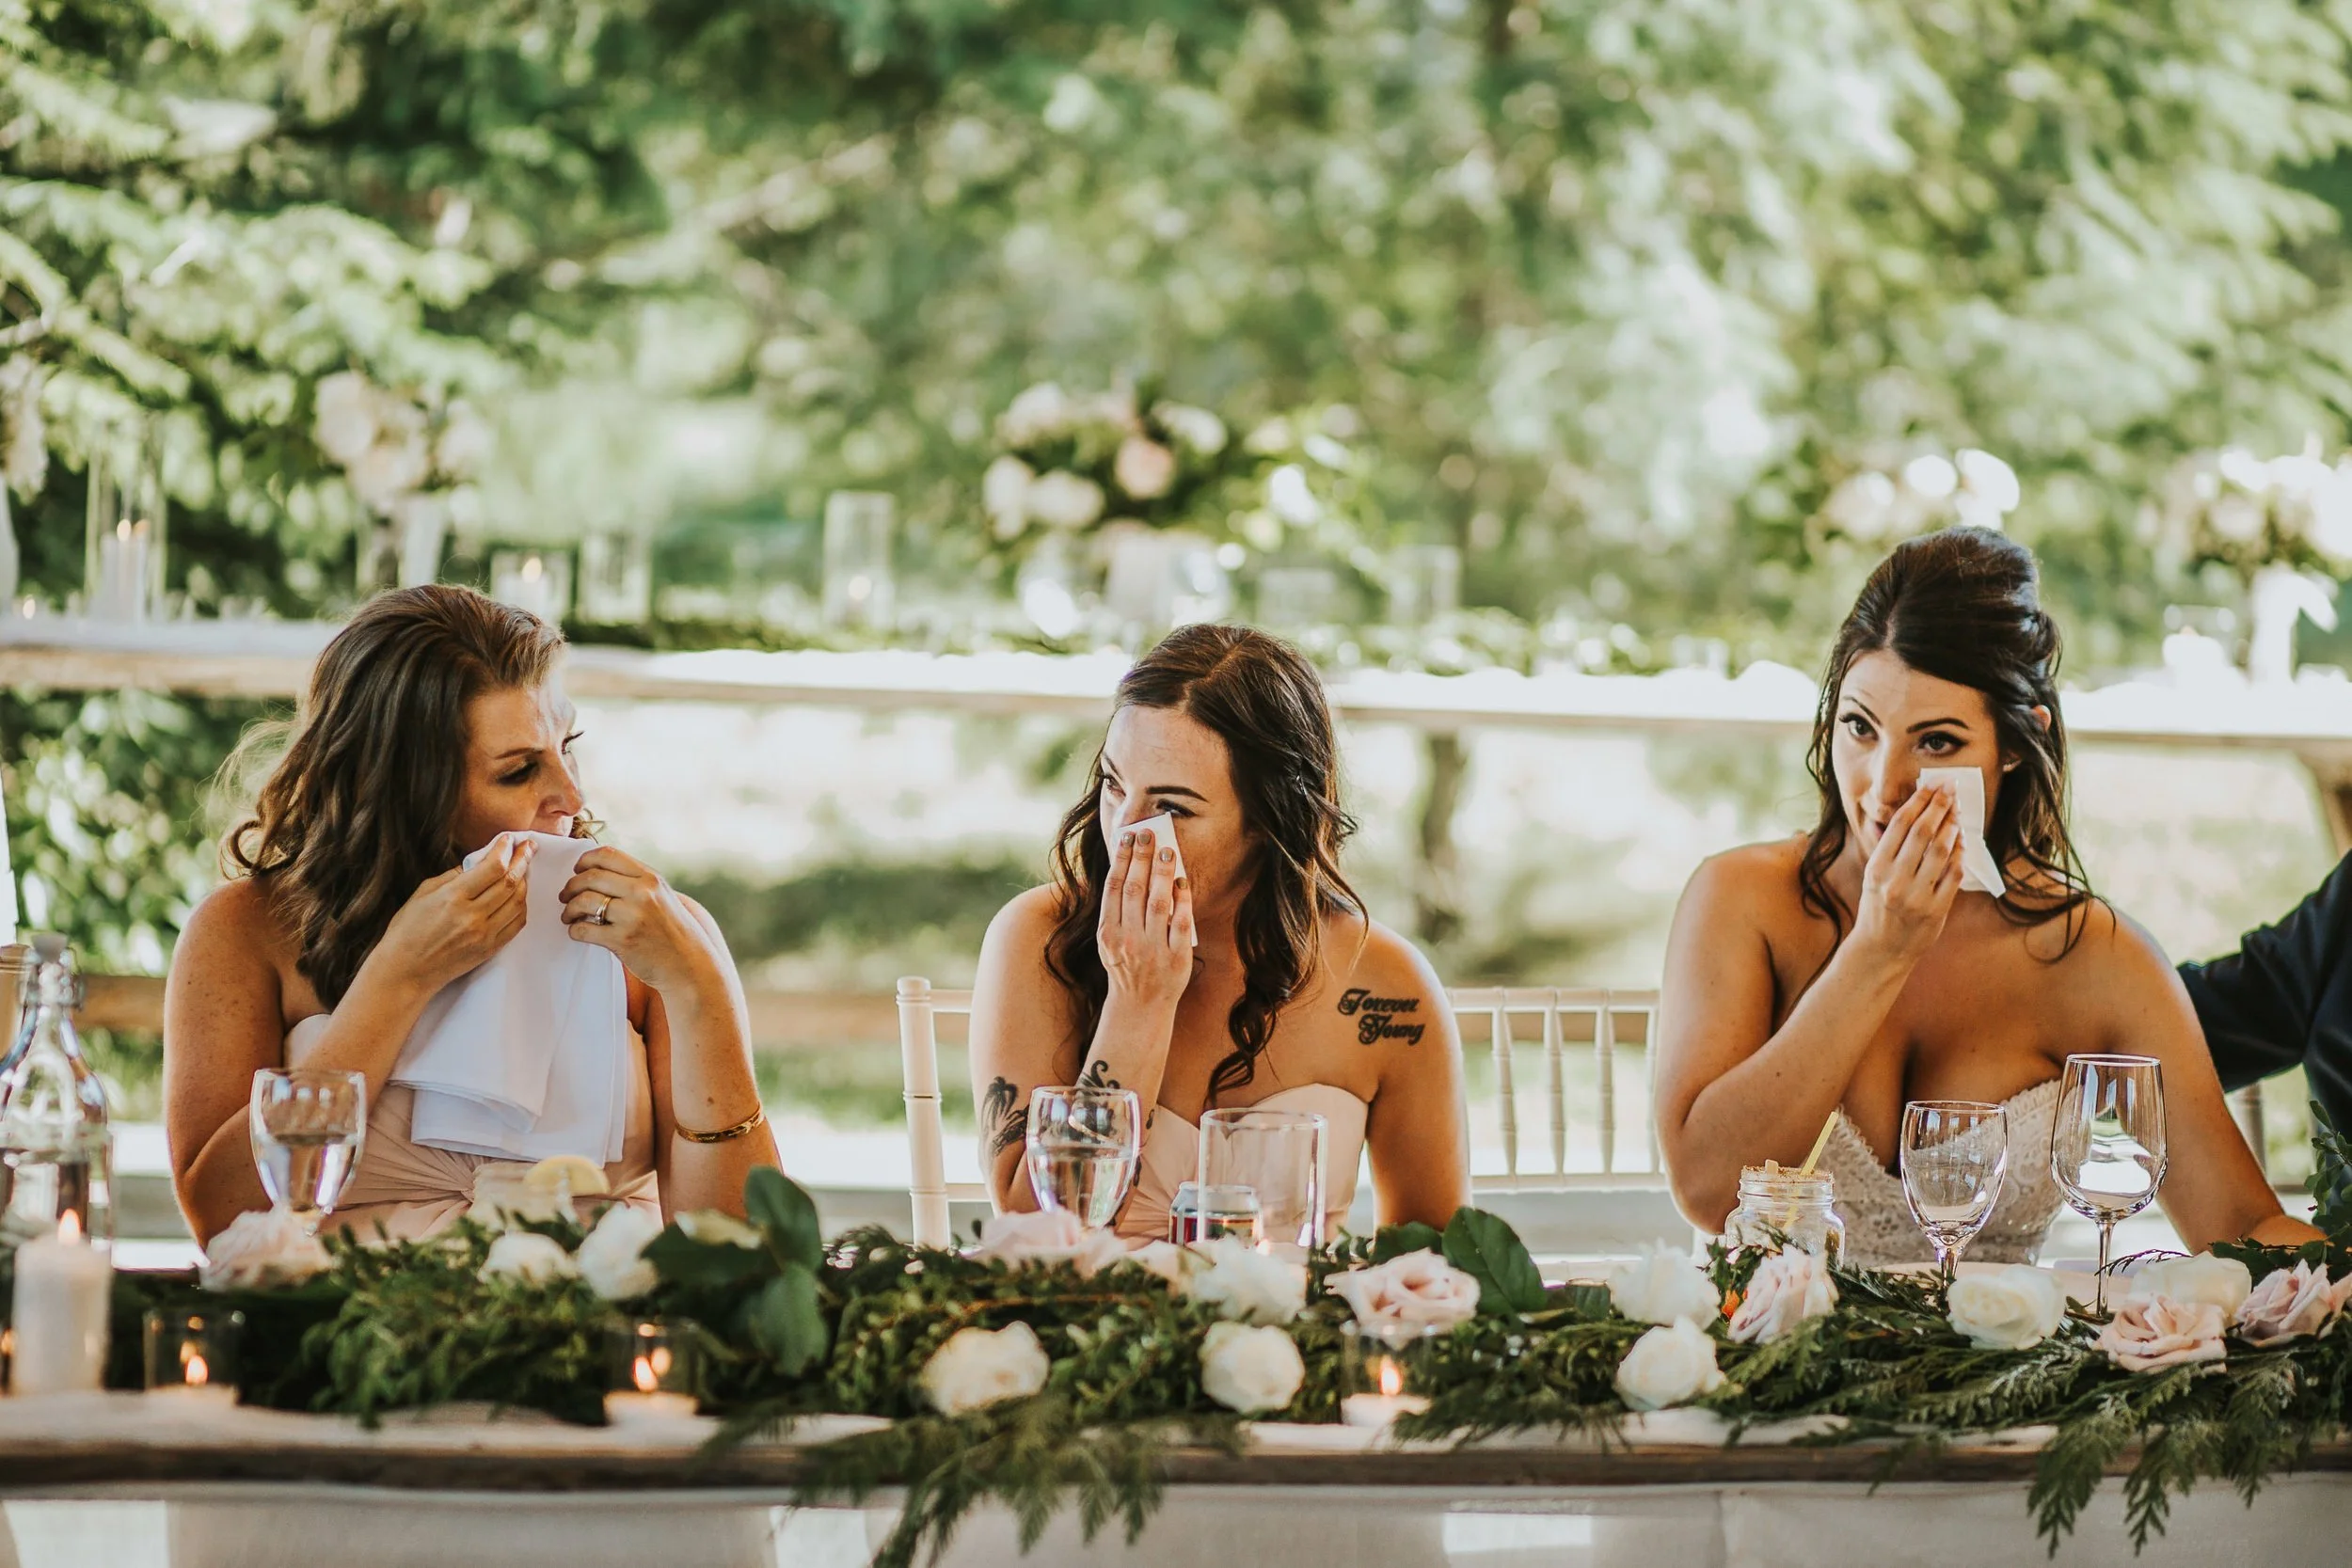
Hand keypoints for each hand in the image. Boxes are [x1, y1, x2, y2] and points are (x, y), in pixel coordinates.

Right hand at [373, 834, 534, 995]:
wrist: (405, 972)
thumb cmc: (407, 930)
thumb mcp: (423, 893)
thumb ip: (453, 876)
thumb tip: (479, 863)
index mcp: (453, 898)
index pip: (492, 867)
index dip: (505, 850)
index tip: (510, 839)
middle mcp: (472, 916)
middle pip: (510, 882)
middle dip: (523, 860)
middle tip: (528, 848)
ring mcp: (484, 934)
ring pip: (518, 901)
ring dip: (524, 882)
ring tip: (523, 869)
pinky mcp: (490, 949)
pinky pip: (517, 923)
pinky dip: (521, 906)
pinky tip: (518, 896)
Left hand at [559, 844, 723, 995]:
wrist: (689, 964)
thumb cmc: (673, 931)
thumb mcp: (663, 896)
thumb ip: (637, 882)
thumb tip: (599, 872)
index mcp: (651, 878)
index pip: (607, 855)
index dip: (584, 861)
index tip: (577, 871)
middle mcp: (642, 893)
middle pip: (591, 876)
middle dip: (571, 886)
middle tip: (565, 896)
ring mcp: (632, 916)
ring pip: (584, 901)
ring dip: (569, 908)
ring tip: (569, 916)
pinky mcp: (622, 940)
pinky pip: (584, 929)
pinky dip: (574, 930)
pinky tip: (578, 931)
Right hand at [1097, 827, 1194, 1009]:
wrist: (1139, 1006)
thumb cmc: (1126, 965)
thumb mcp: (1110, 941)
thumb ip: (1117, 910)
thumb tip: (1129, 868)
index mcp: (1108, 932)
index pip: (1114, 888)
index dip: (1121, 860)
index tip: (1128, 838)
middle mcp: (1128, 939)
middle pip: (1134, 890)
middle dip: (1141, 858)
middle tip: (1148, 834)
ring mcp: (1152, 949)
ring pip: (1157, 902)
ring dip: (1161, 873)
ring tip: (1167, 851)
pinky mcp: (1175, 958)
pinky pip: (1180, 923)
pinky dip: (1182, 901)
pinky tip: (1182, 881)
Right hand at [1851, 787, 1962, 965]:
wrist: (1881, 948)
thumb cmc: (1878, 908)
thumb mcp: (1873, 877)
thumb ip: (1890, 850)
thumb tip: (1914, 814)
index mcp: (1877, 868)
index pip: (1900, 824)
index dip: (1919, 801)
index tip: (1932, 785)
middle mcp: (1895, 880)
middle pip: (1922, 832)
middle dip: (1939, 806)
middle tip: (1950, 789)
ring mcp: (1916, 896)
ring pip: (1941, 850)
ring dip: (1952, 826)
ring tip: (1957, 812)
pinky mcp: (1936, 910)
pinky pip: (1954, 875)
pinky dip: (1961, 855)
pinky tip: (1962, 842)